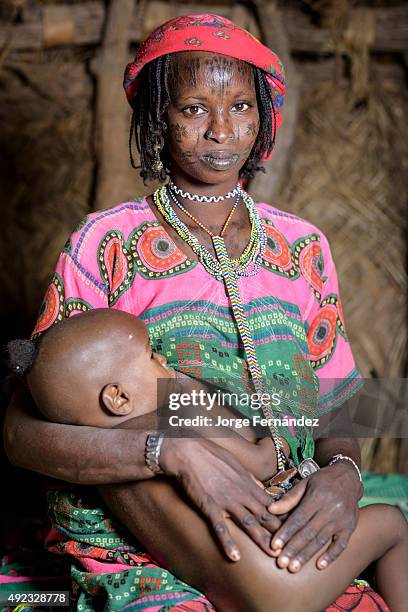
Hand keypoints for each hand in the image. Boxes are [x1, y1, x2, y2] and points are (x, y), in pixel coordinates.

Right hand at [160, 435, 281, 561]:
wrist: (189, 452)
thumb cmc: (211, 455)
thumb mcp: (235, 463)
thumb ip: (248, 478)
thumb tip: (260, 487)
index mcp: (248, 483)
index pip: (271, 503)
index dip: (284, 517)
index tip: (295, 528)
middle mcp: (241, 493)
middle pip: (264, 515)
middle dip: (279, 532)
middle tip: (292, 547)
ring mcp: (226, 500)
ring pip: (248, 522)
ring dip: (262, 539)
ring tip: (273, 554)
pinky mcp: (210, 506)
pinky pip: (220, 527)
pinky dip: (228, 542)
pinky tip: (235, 557)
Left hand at [267, 461, 361, 571]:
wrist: (349, 478)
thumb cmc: (322, 480)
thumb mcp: (305, 483)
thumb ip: (289, 498)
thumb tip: (270, 509)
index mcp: (316, 497)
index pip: (298, 518)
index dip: (286, 533)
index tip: (274, 546)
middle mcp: (330, 510)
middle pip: (309, 532)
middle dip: (294, 549)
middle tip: (281, 563)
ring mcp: (341, 520)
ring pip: (321, 540)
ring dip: (307, 555)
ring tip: (293, 568)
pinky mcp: (350, 528)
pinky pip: (341, 545)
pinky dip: (331, 556)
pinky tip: (319, 566)